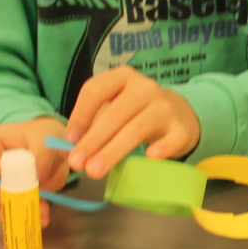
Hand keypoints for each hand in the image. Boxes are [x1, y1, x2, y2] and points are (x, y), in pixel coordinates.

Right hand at [0, 117, 67, 224]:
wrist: (49, 150)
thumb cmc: (40, 136)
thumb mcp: (45, 136)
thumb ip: (42, 152)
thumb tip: (37, 176)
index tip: (13, 174)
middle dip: (3, 196)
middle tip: (32, 197)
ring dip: (13, 211)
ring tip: (44, 210)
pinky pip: (0, 216)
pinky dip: (19, 219)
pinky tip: (42, 218)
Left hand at [64, 67, 200, 178]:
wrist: (178, 114)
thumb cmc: (136, 112)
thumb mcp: (114, 107)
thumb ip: (92, 123)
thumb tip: (66, 149)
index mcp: (122, 77)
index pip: (95, 90)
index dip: (80, 115)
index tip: (70, 140)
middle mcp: (145, 87)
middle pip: (114, 114)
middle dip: (93, 140)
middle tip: (77, 163)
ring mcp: (165, 107)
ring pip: (136, 129)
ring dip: (113, 151)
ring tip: (95, 171)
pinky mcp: (181, 128)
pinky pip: (171, 139)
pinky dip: (161, 148)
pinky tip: (150, 157)